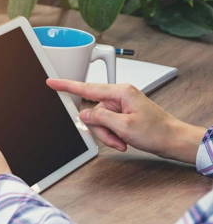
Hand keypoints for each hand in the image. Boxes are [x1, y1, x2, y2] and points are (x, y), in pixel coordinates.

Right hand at [47, 79, 204, 163]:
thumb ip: (99, 118)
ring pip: (99, 121)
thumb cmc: (157, 131)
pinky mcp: (122, 115)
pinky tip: (123, 141)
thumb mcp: (124, 126)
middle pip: (93, 111)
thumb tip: (83, 114)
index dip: (67, 85)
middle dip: (100, 128)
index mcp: (120, 92)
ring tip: (122, 141)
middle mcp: (119, 96)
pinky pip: (107, 125)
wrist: (173, 140)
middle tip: (114, 138)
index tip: (51, 82)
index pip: (87, 88)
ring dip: (107, 134)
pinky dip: (112, 135)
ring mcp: (120, 106)